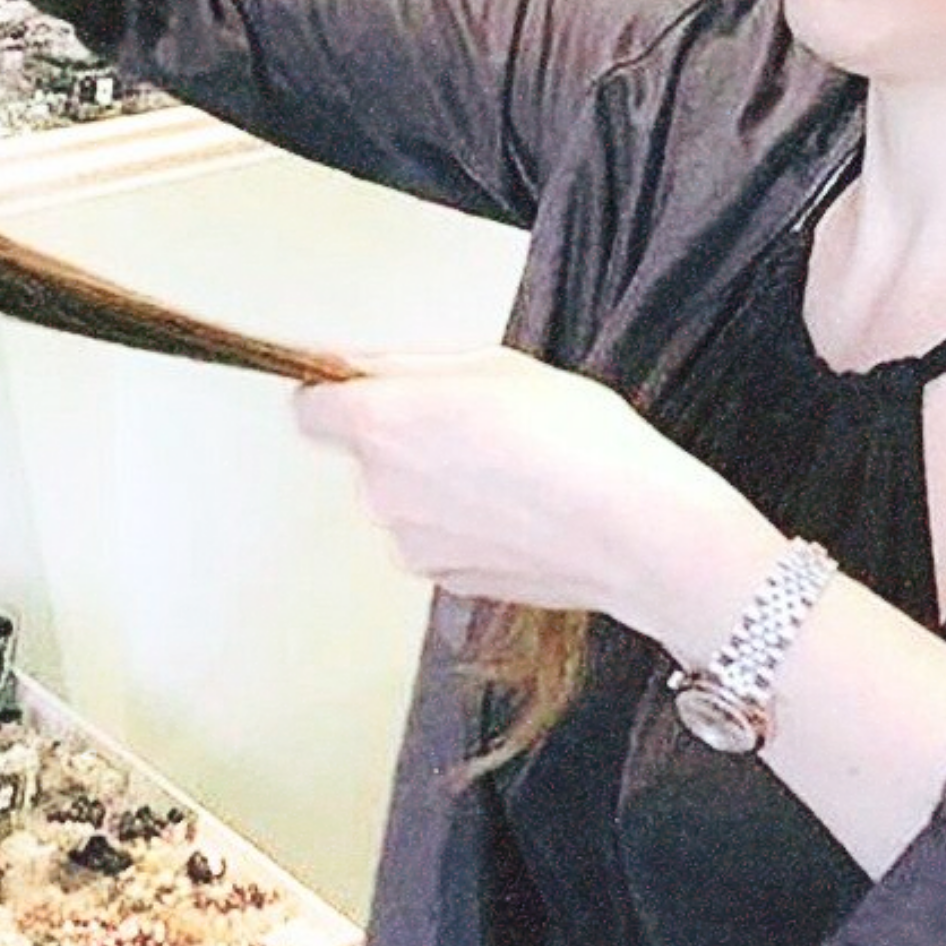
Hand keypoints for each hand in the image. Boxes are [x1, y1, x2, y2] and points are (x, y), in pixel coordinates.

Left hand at [293, 349, 781, 654]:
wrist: (636, 531)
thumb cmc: (580, 442)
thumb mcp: (494, 364)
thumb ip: (407, 364)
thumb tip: (357, 366)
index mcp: (384, 425)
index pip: (309, 408)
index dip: (339, 394)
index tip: (371, 387)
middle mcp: (380, 491)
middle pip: (364, 453)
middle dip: (404, 436)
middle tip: (477, 421)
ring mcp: (410, 543)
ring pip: (402, 498)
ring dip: (436, 483)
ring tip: (510, 468)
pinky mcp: (444, 581)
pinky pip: (436, 537)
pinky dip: (463, 524)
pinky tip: (519, 507)